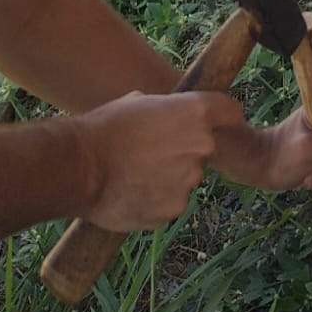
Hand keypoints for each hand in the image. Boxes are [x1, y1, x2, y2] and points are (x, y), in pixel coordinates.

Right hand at [74, 89, 243, 230]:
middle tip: (153, 151)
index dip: (224, 116)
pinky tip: (133, 191)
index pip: (231, 111)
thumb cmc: (105, 127)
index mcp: (196, 113)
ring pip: (186, 178)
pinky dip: (157, 199)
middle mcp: (201, 146)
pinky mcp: (174, 209)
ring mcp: (189, 181)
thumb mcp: (138, 101)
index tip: (219, 121)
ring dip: (170, 177)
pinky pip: (171, 202)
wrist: (79, 167)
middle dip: (185, 150)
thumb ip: (165, 110)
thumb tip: (167, 115)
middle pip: (205, 149)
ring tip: (136, 173)